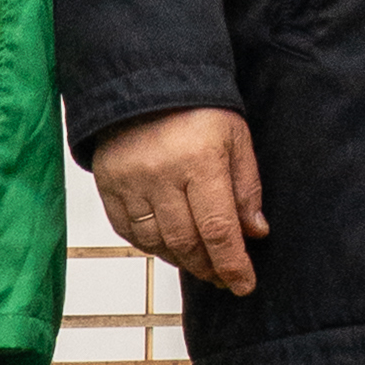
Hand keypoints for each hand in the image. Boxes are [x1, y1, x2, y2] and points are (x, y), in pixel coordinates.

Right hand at [93, 106, 268, 295]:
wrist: (145, 78)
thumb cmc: (198, 108)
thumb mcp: (236, 138)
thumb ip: (247, 187)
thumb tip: (255, 233)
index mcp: (200, 161)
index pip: (219, 230)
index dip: (233, 265)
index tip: (244, 285)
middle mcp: (162, 175)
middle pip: (187, 243)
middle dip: (209, 267)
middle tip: (224, 277)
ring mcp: (131, 182)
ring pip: (157, 242)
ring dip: (182, 260)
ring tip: (200, 262)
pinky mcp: (108, 184)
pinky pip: (129, 231)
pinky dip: (152, 245)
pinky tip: (169, 245)